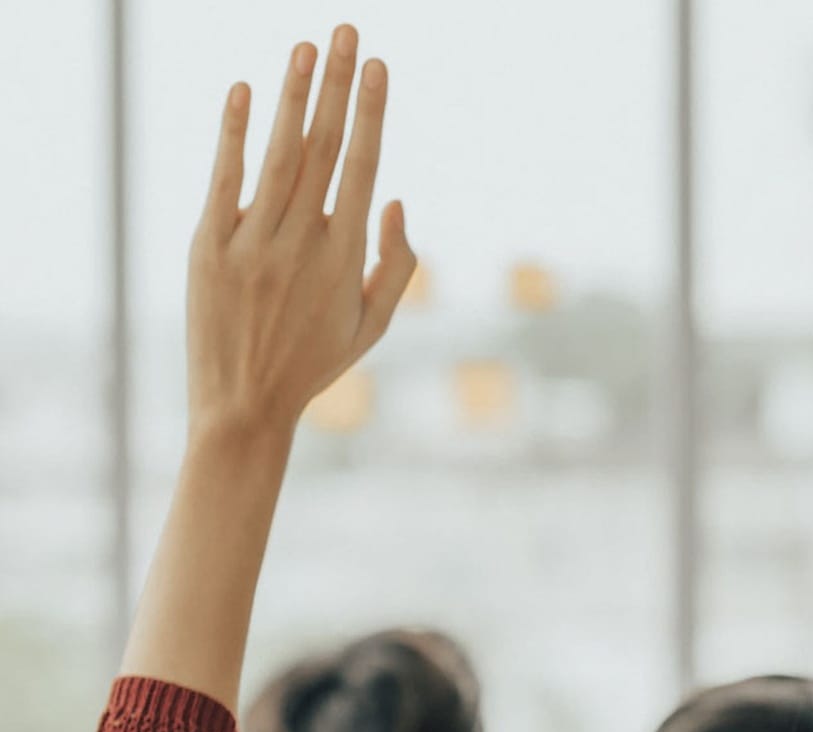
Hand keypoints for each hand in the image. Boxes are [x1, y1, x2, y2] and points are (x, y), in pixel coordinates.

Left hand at [187, 25, 413, 437]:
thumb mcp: (374, 322)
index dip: (370, 113)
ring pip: (277, 155)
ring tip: (306, 48)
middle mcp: (299, 242)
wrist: (243, 404)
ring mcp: (250, 242)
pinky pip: (224, 179)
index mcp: (345, 258)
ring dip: (292, 96)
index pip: (361, 167)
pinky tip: (245, 91)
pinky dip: (234, 133)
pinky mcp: (207, 246)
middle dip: (336, 86)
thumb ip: (395, 262)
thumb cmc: (316, 362)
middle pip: (322, 147)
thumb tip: (394, 198)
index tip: (378, 68)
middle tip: (346, 33)